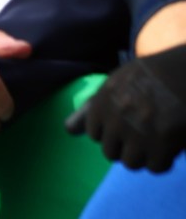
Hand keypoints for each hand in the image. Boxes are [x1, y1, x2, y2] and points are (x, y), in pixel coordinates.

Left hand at [66, 43, 185, 171]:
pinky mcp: (162, 148)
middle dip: (124, 145)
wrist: (181, 73)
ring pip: (131, 163)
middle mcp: (115, 122)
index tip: (123, 123)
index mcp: (101, 104)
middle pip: (110, 152)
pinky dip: (162, 160)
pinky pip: (155, 168)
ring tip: (153, 138)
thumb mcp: (114, 85)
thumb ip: (90, 109)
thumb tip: (68, 131)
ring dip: (142, 155)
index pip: (93, 133)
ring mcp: (138, 136)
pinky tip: (168, 144)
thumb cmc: (147, 77)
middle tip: (141, 131)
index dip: (109, 130)